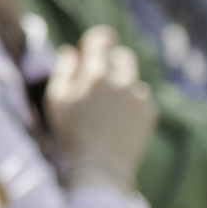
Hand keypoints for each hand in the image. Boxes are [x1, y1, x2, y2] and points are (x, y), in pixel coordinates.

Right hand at [46, 25, 156, 184]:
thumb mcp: (56, 100)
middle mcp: (122, 81)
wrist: (100, 168)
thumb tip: (72, 51)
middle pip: (123, 56)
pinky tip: (116, 122)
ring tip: (105, 109)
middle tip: (98, 78)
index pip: (102, 40)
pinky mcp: (149, 113)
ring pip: (132, 80)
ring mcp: (139, 97)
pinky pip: (140, 100)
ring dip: (120, 86)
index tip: (91, 46)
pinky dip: (130, 104)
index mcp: (96, 74)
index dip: (97, 40)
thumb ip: (63, 70)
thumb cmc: (71, 133)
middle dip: (111, 62)